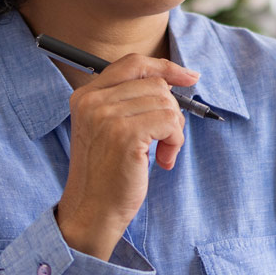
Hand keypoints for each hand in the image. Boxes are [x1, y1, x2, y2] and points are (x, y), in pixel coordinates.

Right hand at [58, 54, 198, 259]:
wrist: (92, 211)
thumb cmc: (107, 175)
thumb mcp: (110, 129)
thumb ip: (130, 102)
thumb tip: (175, 79)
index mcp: (86, 95)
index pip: (132, 63)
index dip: (164, 67)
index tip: (188, 77)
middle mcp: (93, 100)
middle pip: (156, 84)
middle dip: (171, 112)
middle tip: (165, 141)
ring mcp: (107, 115)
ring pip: (166, 103)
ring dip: (174, 131)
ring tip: (161, 154)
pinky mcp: (125, 134)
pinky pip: (170, 122)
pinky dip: (175, 141)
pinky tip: (163, 161)